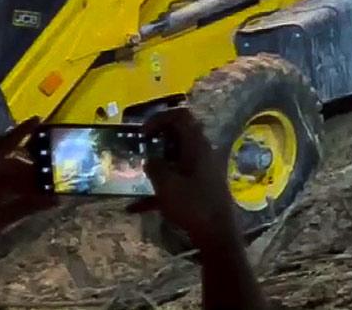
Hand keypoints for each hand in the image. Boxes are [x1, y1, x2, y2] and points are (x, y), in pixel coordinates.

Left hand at [0, 118, 55, 266]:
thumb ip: (27, 207)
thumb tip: (55, 200)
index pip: (3, 146)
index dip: (22, 133)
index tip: (39, 120)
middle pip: (4, 163)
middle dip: (27, 169)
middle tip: (49, 176)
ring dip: (18, 182)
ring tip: (38, 192)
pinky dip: (6, 189)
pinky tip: (21, 199)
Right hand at [128, 108, 239, 249]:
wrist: (217, 234)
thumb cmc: (193, 206)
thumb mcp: (167, 186)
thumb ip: (155, 168)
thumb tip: (150, 159)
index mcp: (197, 146)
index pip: (181, 116)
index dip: (159, 118)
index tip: (142, 133)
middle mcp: (202, 153)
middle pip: (179, 135)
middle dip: (157, 139)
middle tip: (140, 148)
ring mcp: (203, 170)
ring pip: (177, 157)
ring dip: (158, 162)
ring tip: (138, 172)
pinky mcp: (201, 186)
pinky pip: (177, 180)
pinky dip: (159, 189)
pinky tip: (134, 208)